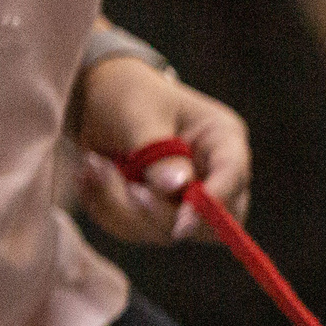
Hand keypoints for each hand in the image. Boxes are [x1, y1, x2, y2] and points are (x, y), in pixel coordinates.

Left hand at [69, 53, 251, 244]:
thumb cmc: (124, 95)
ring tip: (93, 166)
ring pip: (166, 230)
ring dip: (122, 207)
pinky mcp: (159, 212)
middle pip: (212, 221)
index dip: (212, 203)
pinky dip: (108, 210)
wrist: (93, 98)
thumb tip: (177, 187)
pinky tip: (92, 178)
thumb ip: (157, 153)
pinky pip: (138, 231)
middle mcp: (213, 173)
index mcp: (222, 138)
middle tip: (127, 189)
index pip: (233, 176)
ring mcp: (187, 197)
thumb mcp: (138, 115)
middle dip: (161, 214)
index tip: (180, 225)